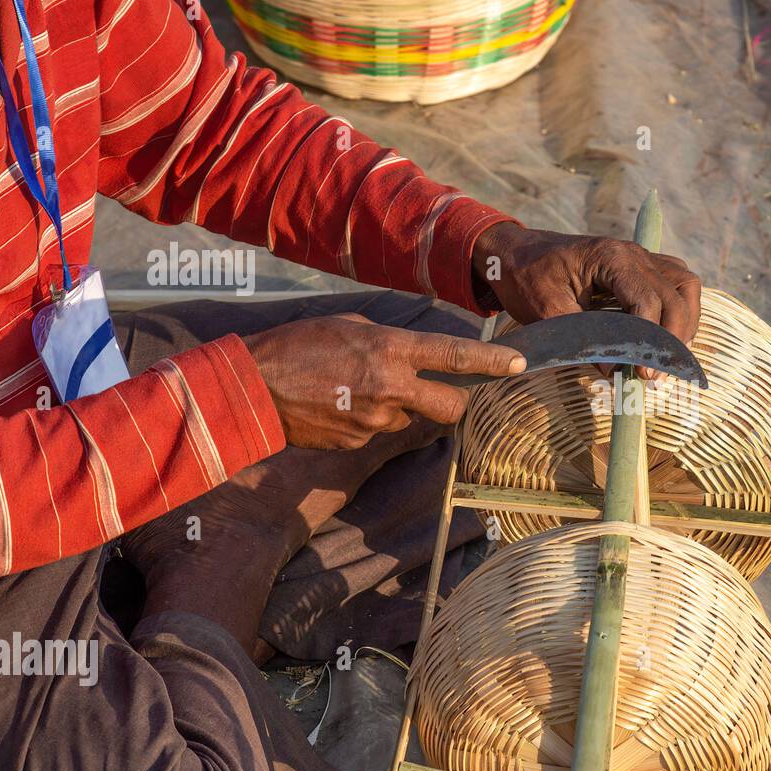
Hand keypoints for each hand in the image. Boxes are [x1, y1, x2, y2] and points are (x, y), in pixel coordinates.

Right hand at [242, 313, 523, 448]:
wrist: (251, 389)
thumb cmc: (297, 346)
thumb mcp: (349, 327)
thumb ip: (389, 343)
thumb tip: (413, 358)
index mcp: (390, 351)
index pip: (455, 356)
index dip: (492, 361)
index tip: (519, 364)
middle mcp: (391, 388)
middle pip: (452, 407)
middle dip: (454, 402)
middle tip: (441, 392)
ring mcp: (375, 421)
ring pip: (408, 418)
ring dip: (396, 407)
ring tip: (354, 390)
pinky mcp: (358, 443)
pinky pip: (377, 431)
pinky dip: (367, 420)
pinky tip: (338, 407)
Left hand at [471, 223, 701, 367]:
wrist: (515, 252)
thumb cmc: (526, 277)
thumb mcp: (546, 310)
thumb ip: (581, 339)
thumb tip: (615, 372)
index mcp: (610, 258)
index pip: (649, 299)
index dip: (650, 339)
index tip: (642, 373)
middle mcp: (633, 253)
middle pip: (676, 293)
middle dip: (674, 338)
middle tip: (657, 374)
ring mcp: (640, 257)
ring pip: (686, 284)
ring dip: (687, 320)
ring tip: (672, 356)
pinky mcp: (641, 266)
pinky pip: (676, 282)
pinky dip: (682, 308)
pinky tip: (670, 336)